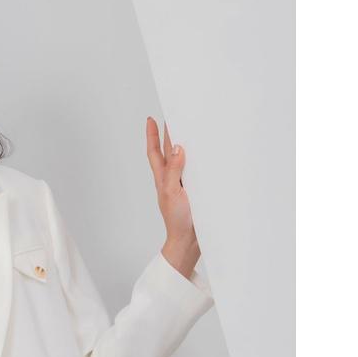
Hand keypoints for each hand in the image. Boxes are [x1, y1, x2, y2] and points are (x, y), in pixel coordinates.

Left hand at [145, 116, 201, 276]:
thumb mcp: (172, 193)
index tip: (150, 120)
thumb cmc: (177, 220)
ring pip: (184, 159)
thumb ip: (174, 170)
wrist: (189, 241)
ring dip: (186, 144)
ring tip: (190, 128)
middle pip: (169, 151)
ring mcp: (184, 185)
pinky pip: (197, 171)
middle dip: (170, 134)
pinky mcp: (196, 191)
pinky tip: (207, 154)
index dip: (152, 136)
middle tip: (174, 116)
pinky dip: (200, 160)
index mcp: (163, 178)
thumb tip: (177, 147)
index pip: (155, 152)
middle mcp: (172, 179)